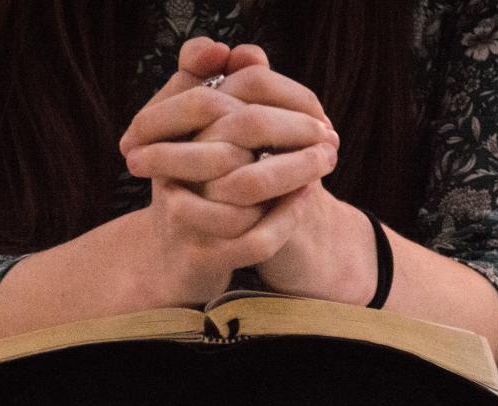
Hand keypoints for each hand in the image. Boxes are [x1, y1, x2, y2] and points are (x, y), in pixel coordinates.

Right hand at [116, 38, 313, 306]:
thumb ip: (227, 89)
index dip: (278, 95)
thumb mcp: (204, 134)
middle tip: (330, 136)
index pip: (217, 92)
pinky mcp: (199, 255)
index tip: (315, 109)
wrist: (175, 260)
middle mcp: (167, 168)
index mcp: (167, 130)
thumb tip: (249, 52)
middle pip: (240, 129)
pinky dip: (286, 219)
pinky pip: (252, 237)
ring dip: (296, 173)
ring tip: (325, 165)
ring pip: (246, 185)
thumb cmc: (200, 185)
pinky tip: (306, 200)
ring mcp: (181, 213)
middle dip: (294, 129)